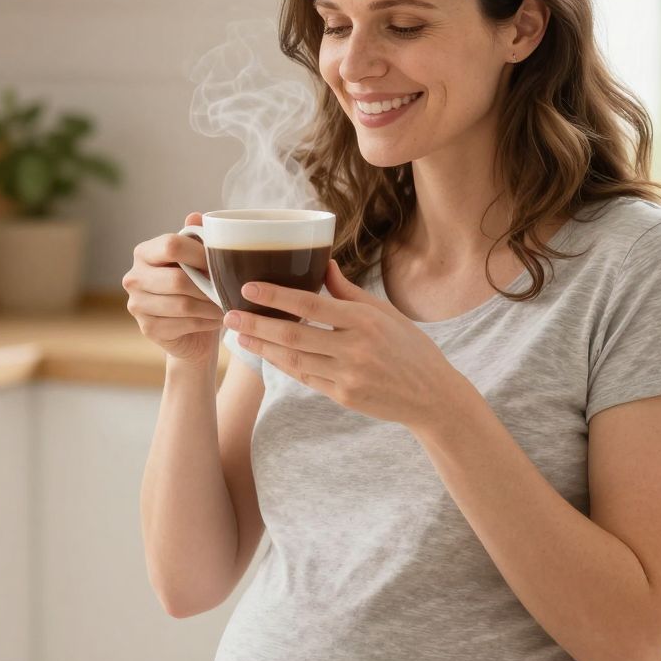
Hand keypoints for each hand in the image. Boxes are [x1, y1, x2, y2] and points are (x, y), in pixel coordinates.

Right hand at [124, 212, 225, 363]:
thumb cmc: (196, 286)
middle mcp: (134, 277)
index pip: (171, 245)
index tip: (223, 262)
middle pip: (178, 280)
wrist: (191, 328)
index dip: (201, 254)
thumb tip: (194, 216)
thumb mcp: (198, 259)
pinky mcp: (148, 328)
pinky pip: (184, 324)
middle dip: (208, 286)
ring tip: (227, 305)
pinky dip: (206, 322)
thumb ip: (197, 237)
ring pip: (183, 305)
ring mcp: (137, 304)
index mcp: (144, 252)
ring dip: (211, 306)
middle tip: (229, 289)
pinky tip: (215, 319)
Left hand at [225, 260, 471, 428]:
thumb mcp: (385, 313)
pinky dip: (283, 365)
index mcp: (364, 320)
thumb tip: (322, 263)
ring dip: (263, 347)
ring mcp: (348, 375)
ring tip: (239, 334)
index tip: (248, 288)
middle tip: (228, 314)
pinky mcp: (344, 396)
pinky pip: (306, 378)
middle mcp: (355, 348)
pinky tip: (267, 354)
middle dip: (256, 324)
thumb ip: (349, 292)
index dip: (276, 296)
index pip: (311, 304)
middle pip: (294, 335)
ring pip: (294, 359)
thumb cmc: (410, 348)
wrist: (432, 396)